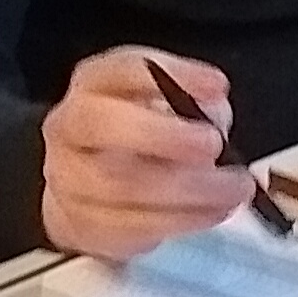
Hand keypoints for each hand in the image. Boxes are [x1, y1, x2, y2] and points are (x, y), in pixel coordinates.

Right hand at [40, 49, 252, 259]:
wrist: (91, 184)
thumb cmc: (139, 135)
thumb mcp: (171, 104)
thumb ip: (194, 102)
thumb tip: (214, 115)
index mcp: (95, 84)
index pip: (123, 68)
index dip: (174, 75)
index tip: (216, 88)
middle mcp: (72, 127)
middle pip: (104, 126)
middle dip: (165, 136)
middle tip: (213, 145)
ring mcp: (67, 178)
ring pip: (118, 187)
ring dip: (185, 192)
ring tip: (229, 190)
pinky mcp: (78, 224)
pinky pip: (124, 228)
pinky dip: (173, 223)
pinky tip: (206, 213)